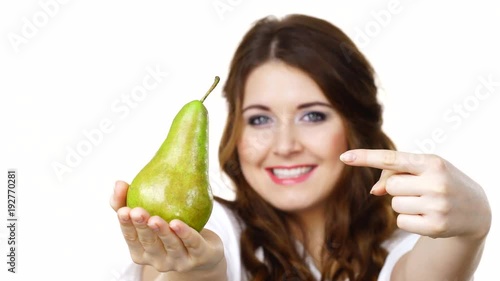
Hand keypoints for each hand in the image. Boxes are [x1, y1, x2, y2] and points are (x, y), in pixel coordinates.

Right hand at [109, 181, 223, 272]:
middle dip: (141, 227)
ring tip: (154, 219)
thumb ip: (132, 201)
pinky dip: (184, 234)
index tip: (122, 210)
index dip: (126, 226)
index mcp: (143, 251)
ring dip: (161, 232)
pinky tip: (177, 223)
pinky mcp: (199, 257)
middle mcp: (158, 260)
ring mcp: (179, 261)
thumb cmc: (171, 229)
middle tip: (137, 212)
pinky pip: (192, 244)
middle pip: (149, 243)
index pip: (131, 238)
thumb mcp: (152, 215)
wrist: (205, 251)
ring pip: (170, 245)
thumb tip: (118, 183)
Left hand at [340, 149, 491, 238]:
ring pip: (394, 204)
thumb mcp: (425, 170)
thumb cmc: (441, 183)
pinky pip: (401, 222)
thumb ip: (395, 174)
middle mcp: (436, 182)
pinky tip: (427, 216)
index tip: (344, 157)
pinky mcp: (436, 227)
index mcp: (432, 162)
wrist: (476, 210)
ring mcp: (438, 206)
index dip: (366, 157)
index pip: (392, 158)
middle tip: (419, 190)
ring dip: (404, 204)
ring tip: (425, 203)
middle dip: (398, 189)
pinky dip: (408, 220)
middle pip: (390, 186)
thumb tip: (373, 191)